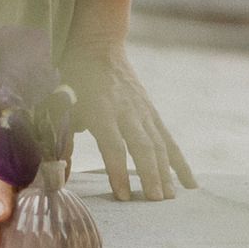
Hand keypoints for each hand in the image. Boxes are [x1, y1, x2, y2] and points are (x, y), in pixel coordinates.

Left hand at [63, 41, 192, 199]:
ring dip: (166, 173)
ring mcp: (143, 111)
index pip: (114, 146)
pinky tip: (189, 183)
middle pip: (143, 147)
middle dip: (150, 176)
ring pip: (159, 145)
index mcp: (102, 109)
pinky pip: (169, 140)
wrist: (99, 45)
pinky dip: (179, 162)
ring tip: (169, 199)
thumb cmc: (73, 76)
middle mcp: (126, 111)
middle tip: (154, 202)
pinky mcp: (152, 113)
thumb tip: (59, 170)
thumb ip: (62, 135)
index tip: (124, 196)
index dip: (119, 171)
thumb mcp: (60, 101)